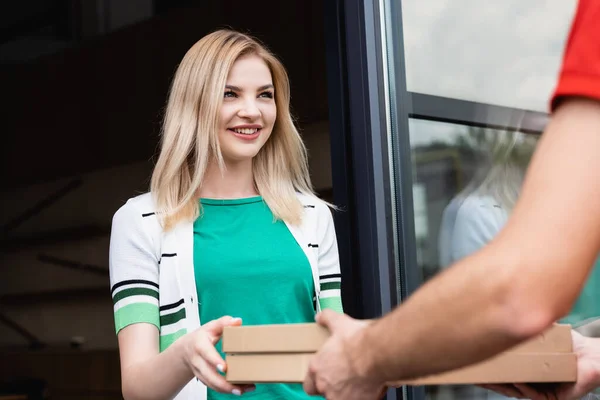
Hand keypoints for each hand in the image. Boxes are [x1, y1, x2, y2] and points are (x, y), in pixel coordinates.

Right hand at [183, 316, 254, 394]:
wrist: (186, 349)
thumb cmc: (202, 336)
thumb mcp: (211, 326)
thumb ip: (224, 322)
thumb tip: (237, 321)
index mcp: (200, 345)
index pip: (207, 354)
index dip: (215, 361)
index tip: (225, 368)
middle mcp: (198, 361)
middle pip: (208, 375)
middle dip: (223, 384)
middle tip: (239, 387)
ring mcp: (199, 372)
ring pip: (211, 384)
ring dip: (227, 389)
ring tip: (243, 390)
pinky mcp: (203, 379)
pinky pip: (213, 387)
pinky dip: (225, 390)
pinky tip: (239, 389)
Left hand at [303, 310, 386, 399]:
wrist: (376, 353)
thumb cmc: (358, 342)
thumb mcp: (339, 323)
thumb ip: (327, 319)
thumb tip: (321, 316)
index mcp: (318, 368)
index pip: (309, 384)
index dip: (316, 381)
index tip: (323, 377)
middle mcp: (326, 385)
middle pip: (324, 392)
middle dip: (333, 387)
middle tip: (345, 377)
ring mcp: (340, 397)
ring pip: (340, 398)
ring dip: (347, 392)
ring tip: (358, 381)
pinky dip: (363, 396)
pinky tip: (369, 386)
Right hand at [481, 331, 599, 398]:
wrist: (592, 353)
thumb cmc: (569, 342)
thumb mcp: (539, 330)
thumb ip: (523, 322)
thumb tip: (505, 304)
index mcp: (525, 366)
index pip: (501, 370)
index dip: (486, 369)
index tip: (472, 365)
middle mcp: (531, 379)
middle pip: (504, 383)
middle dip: (489, 380)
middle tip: (475, 376)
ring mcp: (541, 389)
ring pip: (517, 391)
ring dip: (503, 386)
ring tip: (491, 380)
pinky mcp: (554, 397)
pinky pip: (535, 395)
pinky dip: (525, 390)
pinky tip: (518, 383)